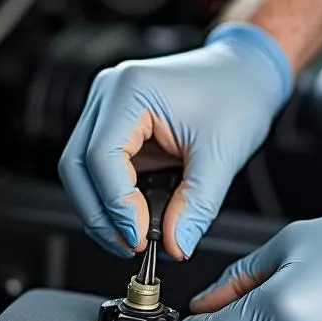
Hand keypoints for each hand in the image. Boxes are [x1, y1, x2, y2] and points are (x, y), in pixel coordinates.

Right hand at [58, 23, 291, 258]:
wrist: (245, 74)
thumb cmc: (236, 96)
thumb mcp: (222, 156)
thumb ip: (197, 205)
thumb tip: (175, 245)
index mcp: (131, 90)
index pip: (101, 157)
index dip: (116, 204)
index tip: (140, 236)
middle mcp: (109, 95)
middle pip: (76, 167)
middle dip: (100, 215)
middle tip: (131, 246)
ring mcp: (107, 110)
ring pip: (81, 172)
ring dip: (102, 211)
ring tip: (135, 238)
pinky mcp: (115, 127)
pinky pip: (99, 170)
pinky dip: (113, 199)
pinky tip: (136, 218)